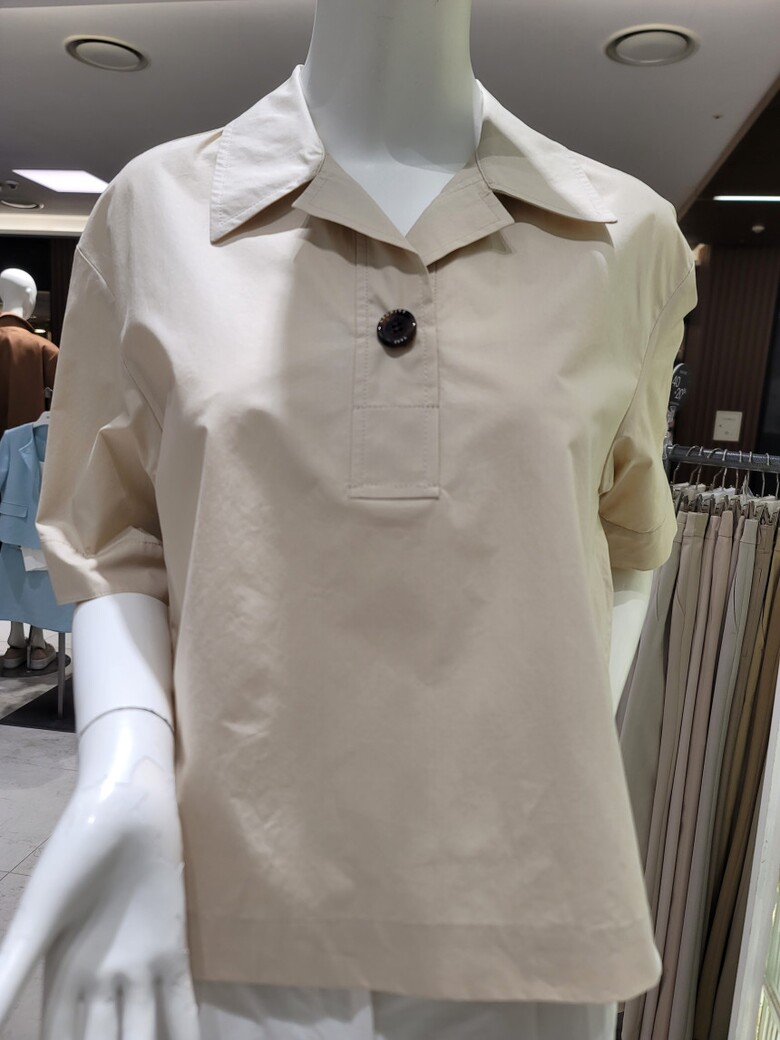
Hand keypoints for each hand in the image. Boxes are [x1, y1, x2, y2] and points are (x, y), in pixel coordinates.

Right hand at [0, 710, 199, 1039]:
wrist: (123, 806)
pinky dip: (186, 1037)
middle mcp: (98, 983)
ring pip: (140, 1037)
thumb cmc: (73, 854)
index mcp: (59, 979)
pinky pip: (182, 1005)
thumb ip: (10, 969)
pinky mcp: (173, 949)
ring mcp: (137, 968)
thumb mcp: (37, 916)